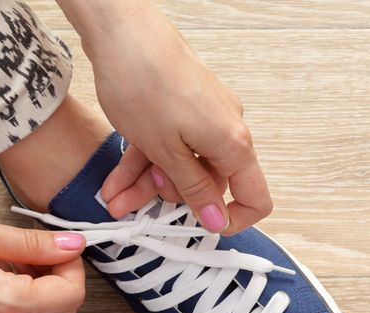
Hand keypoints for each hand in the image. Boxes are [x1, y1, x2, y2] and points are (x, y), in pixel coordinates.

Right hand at [0, 209, 86, 312]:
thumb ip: (28, 243)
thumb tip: (71, 244)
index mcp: (3, 304)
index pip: (70, 295)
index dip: (74, 265)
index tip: (60, 241)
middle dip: (65, 281)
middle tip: (44, 248)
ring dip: (46, 294)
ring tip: (18, 258)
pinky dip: (23, 304)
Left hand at [74, 4, 272, 230]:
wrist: (121, 28)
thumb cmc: (144, 81)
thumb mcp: (166, 151)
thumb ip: (195, 189)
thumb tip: (218, 220)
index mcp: (232, 145)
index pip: (255, 197)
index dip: (232, 219)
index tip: (201, 227)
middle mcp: (225, 130)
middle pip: (208, 182)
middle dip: (169, 199)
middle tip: (135, 202)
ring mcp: (203, 115)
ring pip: (181, 163)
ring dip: (147, 184)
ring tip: (114, 197)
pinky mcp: (182, 104)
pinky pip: (168, 142)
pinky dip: (144, 160)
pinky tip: (116, 178)